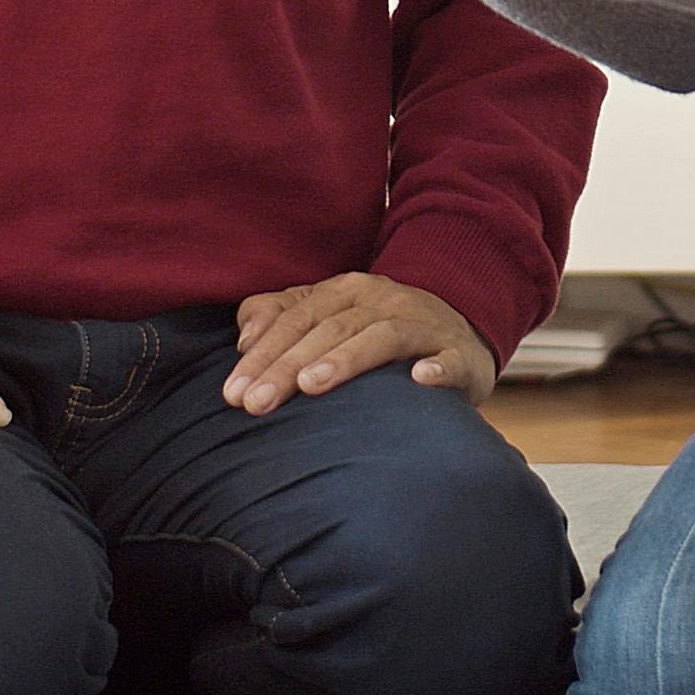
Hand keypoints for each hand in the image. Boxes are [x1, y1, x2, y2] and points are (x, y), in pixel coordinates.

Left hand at [224, 271, 494, 412]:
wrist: (461, 329)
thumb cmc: (379, 330)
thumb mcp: (330, 315)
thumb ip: (281, 316)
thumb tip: (243, 336)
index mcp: (348, 290)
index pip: (297, 318)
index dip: (263, 353)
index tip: (233, 393)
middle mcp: (384, 301)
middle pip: (330, 330)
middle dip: (289, 366)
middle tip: (255, 404)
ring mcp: (424, 326)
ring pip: (381, 338)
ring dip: (347, 360)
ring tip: (312, 386)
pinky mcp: (459, 354)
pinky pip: (450, 359)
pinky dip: (436, 369)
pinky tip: (420, 379)